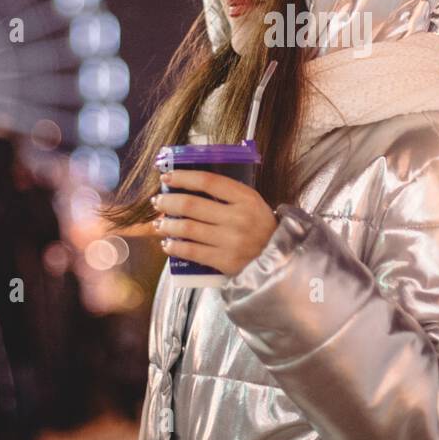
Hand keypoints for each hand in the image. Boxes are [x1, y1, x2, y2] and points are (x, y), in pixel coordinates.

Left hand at [152, 170, 278, 277]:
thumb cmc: (262, 230)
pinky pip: (192, 251)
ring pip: (188, 228)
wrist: (280, 262)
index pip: (208, 181)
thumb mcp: (254, 205)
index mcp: (247, 198)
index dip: (183, 177)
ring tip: (159, 223)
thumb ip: (229, 195)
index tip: (167, 177)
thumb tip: (190, 188)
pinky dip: (175, 247)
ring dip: (167, 224)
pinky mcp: (225, 261)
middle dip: (168, 201)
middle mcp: (239, 217)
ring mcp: (231, 240)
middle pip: (192, 204)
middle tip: (158, 202)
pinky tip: (168, 244)